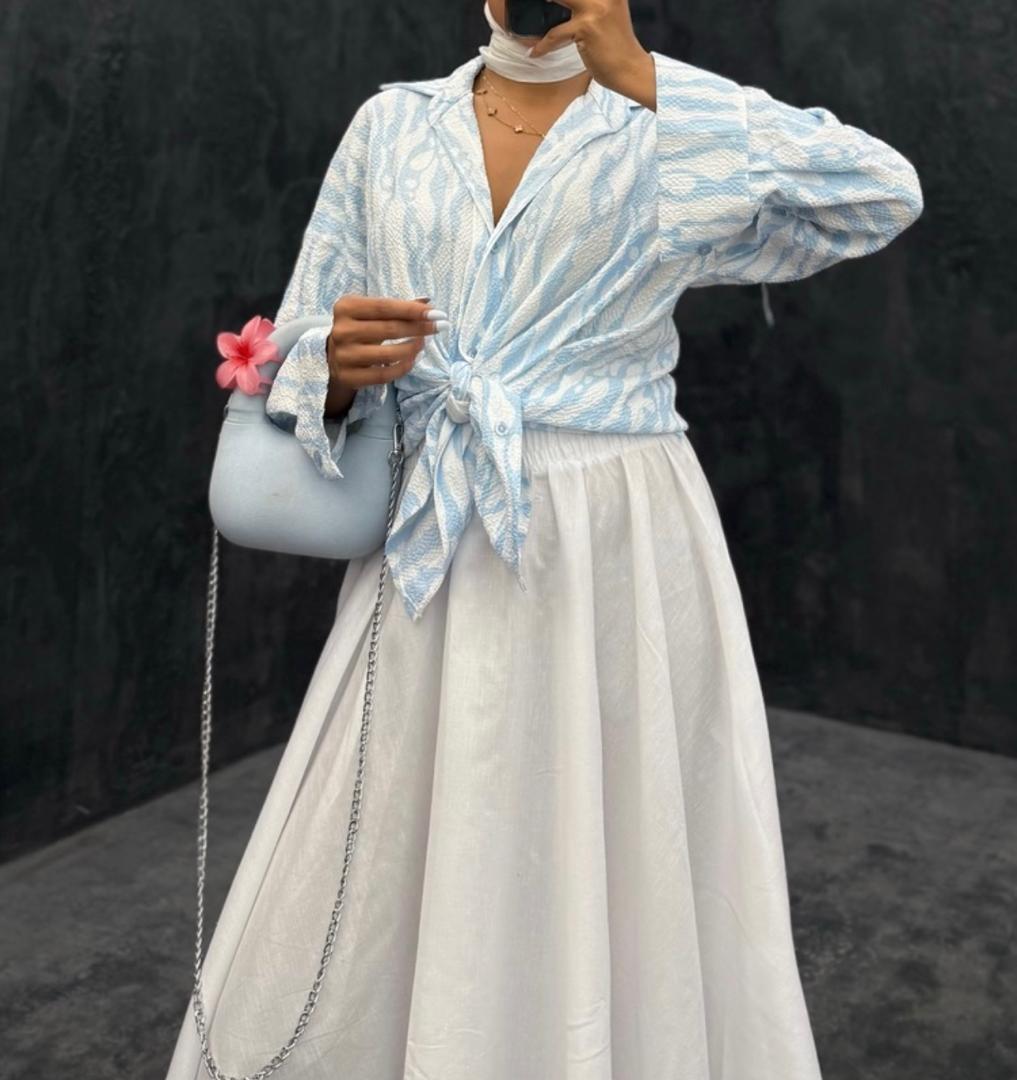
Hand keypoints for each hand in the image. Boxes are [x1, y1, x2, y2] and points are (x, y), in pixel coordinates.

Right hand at [324, 295, 447, 415]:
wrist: (334, 358)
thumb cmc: (360, 330)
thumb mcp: (372, 314)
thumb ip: (398, 308)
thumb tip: (428, 302)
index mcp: (346, 307)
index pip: (385, 307)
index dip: (412, 310)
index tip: (436, 313)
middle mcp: (342, 330)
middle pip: (389, 329)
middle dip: (419, 328)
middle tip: (440, 327)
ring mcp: (344, 355)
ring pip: (388, 354)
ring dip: (413, 348)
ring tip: (423, 343)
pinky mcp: (348, 377)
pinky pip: (384, 375)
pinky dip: (403, 368)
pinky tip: (412, 360)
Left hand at [527, 0, 652, 101]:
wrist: (630, 69)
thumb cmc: (617, 46)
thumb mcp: (608, 14)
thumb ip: (591, 4)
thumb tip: (566, 4)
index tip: (553, 2)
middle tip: (537, 2)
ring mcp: (595, 8)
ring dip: (542, 6)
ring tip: (529, 14)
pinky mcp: (586, 28)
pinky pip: (555, 34)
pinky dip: (543, 45)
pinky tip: (534, 52)